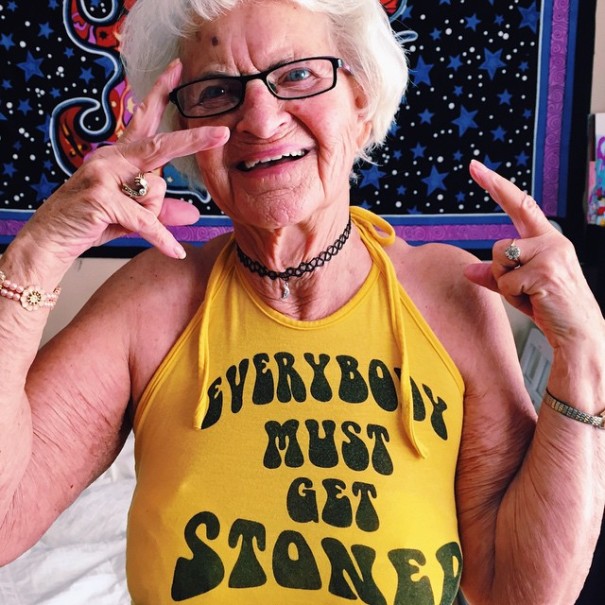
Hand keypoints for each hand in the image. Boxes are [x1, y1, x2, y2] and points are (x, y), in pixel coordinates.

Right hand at [24, 59, 228, 261]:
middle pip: (160, 146)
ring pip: (155, 192)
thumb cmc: (90, 223)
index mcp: (117, 156)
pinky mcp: (102, 198)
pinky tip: (174, 251)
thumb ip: (161, 211)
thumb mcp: (131, 215)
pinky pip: (147, 220)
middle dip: (192, 141)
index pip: (143, 120)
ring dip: (151, 216)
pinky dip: (161, 239)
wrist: (50, 240)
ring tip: (123, 223)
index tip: (178, 70)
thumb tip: (194, 215)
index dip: (160, 93)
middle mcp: (110, 158)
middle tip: (221, 133)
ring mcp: (102, 175)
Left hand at [463, 160, 602, 349]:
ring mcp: (551, 254)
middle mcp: (552, 241)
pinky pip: (505, 281)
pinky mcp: (546, 270)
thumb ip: (495, 276)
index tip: (474, 167)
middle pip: (499, 246)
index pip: (519, 204)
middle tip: (526, 291)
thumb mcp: (519, 289)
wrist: (579, 334)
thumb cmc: (551, 308)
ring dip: (507, 285)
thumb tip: (468, 271)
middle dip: (502, 272)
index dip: (495, 185)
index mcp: (547, 240)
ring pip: (500, 262)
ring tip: (531, 296)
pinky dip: (512, 296)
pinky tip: (536, 300)